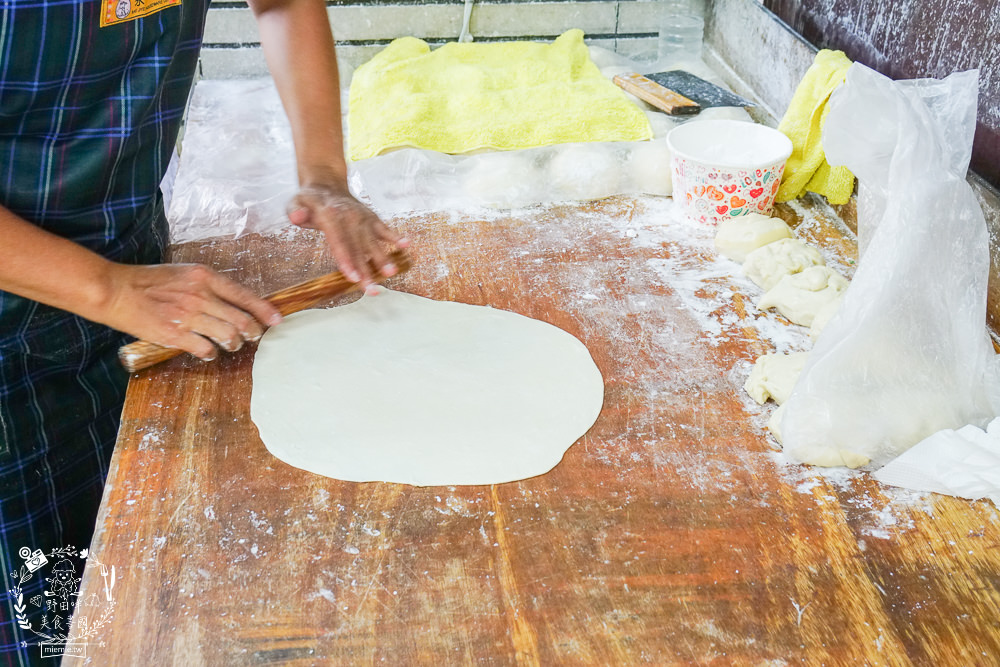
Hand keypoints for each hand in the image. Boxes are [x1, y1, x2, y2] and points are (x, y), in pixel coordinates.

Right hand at [102, 263, 282, 360]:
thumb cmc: (148, 281)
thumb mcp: (183, 273)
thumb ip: (208, 286)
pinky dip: (210, 353)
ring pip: (227, 336)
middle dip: (251, 332)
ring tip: (230, 344)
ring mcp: (189, 316)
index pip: (244, 296)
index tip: (276, 320)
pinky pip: (205, 350)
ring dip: (233, 344)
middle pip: (241, 320)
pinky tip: (206, 351)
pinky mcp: (175, 335)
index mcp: (204, 277)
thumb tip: (232, 303)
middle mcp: (201, 295)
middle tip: (251, 336)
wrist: (115, 290)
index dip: (264, 311)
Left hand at [286, 184, 408, 292]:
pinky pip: (384, 228)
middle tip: (371, 290)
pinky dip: (395, 237)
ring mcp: (363, 217)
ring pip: (372, 242)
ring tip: (391, 273)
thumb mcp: (295, 203)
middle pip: (358, 247)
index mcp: (330, 215)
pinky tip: (406, 245)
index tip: (353, 277)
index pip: (339, 241)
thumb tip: (298, 217)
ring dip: (383, 258)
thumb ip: (295, 211)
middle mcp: (350, 216)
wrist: (327, 184)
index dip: (346, 260)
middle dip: (365, 270)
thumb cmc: (309, 201)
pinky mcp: (372, 218)